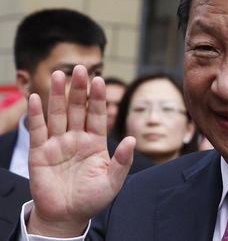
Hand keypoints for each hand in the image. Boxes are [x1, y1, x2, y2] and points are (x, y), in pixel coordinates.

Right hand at [27, 65, 134, 236]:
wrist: (67, 217)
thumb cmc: (92, 199)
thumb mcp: (113, 181)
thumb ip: (123, 161)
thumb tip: (133, 140)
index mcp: (95, 142)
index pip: (97, 115)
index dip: (98, 98)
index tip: (100, 80)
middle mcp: (76, 138)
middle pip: (78, 109)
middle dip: (79, 89)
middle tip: (80, 69)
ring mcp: (58, 143)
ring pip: (58, 114)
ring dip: (57, 95)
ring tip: (59, 75)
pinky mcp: (40, 152)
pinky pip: (38, 130)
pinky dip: (36, 115)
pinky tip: (36, 98)